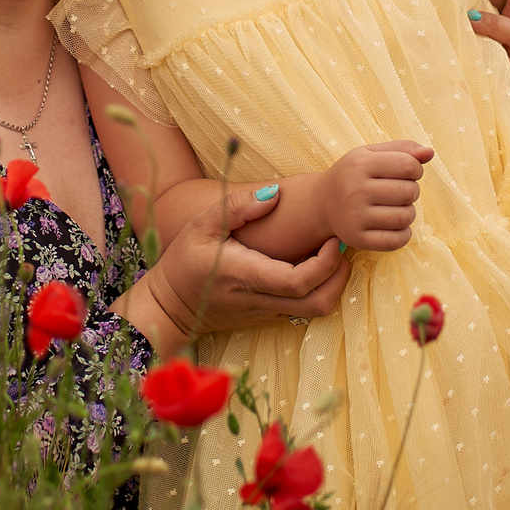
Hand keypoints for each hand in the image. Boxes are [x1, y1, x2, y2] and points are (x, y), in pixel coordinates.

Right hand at [124, 180, 352, 347]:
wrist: (169, 307)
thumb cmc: (184, 261)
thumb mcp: (201, 226)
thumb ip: (236, 207)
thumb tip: (274, 194)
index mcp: (247, 276)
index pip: (300, 281)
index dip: (327, 263)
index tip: (333, 238)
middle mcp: (261, 300)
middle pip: (319, 303)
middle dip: (341, 276)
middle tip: (341, 244)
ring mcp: (267, 312)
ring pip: (316, 310)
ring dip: (333, 284)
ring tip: (331, 253)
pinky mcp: (268, 316)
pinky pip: (303, 308)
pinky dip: (318, 288)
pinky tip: (313, 263)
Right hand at [319, 141, 431, 251]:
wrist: (322, 202)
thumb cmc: (354, 175)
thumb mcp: (371, 154)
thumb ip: (402, 149)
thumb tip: (429, 152)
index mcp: (359, 164)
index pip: (408, 165)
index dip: (416, 169)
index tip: (407, 173)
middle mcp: (355, 190)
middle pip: (409, 192)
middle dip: (412, 191)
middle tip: (400, 191)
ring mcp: (354, 217)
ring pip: (406, 217)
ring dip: (409, 212)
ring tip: (397, 207)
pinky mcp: (357, 238)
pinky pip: (396, 241)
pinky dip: (404, 234)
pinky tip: (395, 225)